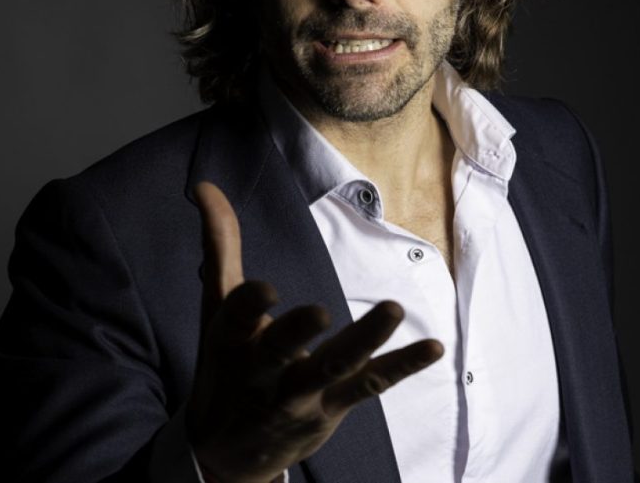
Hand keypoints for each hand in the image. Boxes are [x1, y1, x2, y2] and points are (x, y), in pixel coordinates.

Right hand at [187, 182, 443, 482]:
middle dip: (296, 334)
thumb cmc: (225, 364)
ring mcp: (301, 393)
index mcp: (230, 340)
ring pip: (334, 367)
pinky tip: (434, 348)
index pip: (235, 318)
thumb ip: (220, 244)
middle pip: (280, 350)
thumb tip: (205, 185)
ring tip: (394, 310)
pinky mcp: (332, 406)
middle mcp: (263, 371)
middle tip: (320, 314)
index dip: (250, 305)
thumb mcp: (215, 307)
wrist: (227, 454)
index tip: (267, 291)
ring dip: (364, 340)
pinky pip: (370, 386)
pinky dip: (402, 367)